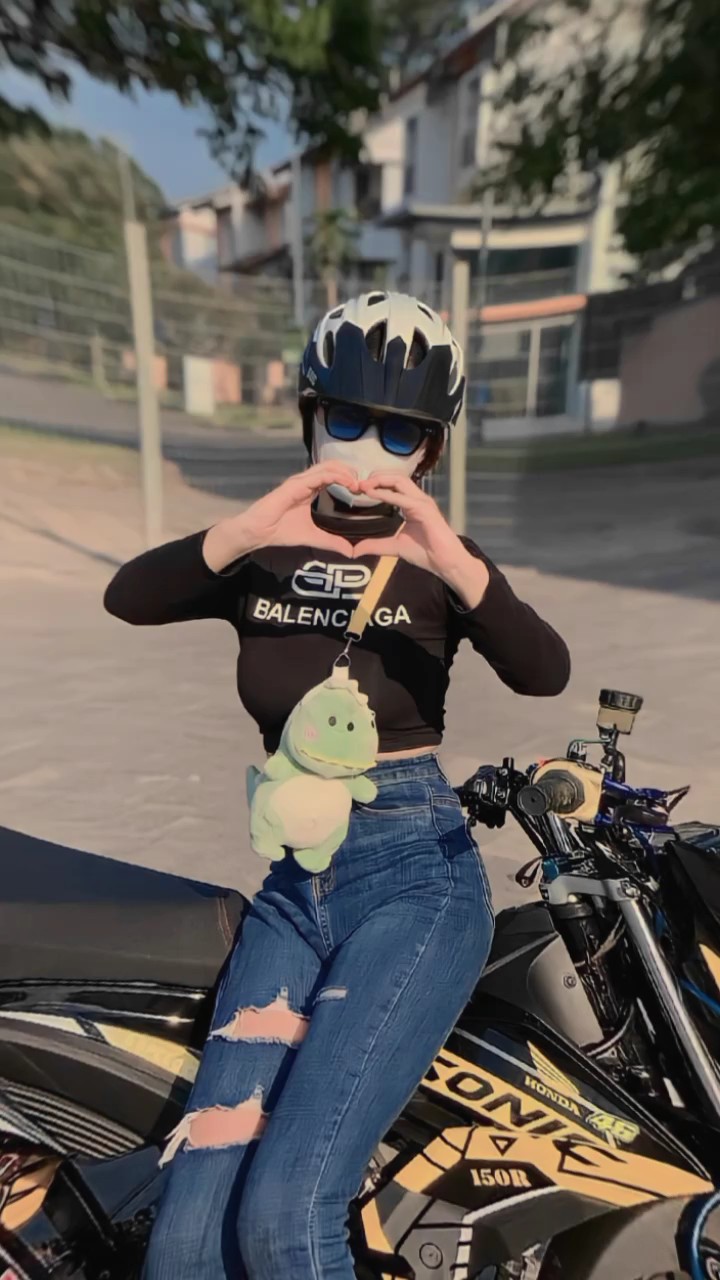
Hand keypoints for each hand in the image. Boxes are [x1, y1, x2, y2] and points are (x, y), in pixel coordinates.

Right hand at [204, 463, 358, 569]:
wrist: (258, 533)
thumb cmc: (281, 531)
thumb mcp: (313, 537)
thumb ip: (332, 542)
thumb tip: (351, 552)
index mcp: (310, 489)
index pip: (333, 475)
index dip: (348, 478)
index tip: (361, 491)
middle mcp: (306, 481)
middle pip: (332, 466)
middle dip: (350, 472)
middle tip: (364, 485)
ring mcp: (300, 481)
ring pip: (327, 467)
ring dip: (346, 472)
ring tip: (358, 482)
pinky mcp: (295, 485)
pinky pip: (319, 476)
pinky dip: (336, 476)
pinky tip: (348, 483)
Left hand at [353, 473, 489, 607]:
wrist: (446, 563)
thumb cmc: (426, 553)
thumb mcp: (394, 547)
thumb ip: (376, 545)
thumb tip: (355, 550)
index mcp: (411, 504)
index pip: (393, 484)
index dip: (376, 483)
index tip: (358, 488)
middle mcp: (417, 499)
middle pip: (396, 477)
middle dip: (377, 476)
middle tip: (358, 484)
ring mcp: (422, 503)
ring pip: (400, 481)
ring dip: (381, 480)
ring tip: (364, 485)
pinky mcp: (425, 510)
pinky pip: (403, 498)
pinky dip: (386, 494)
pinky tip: (373, 494)